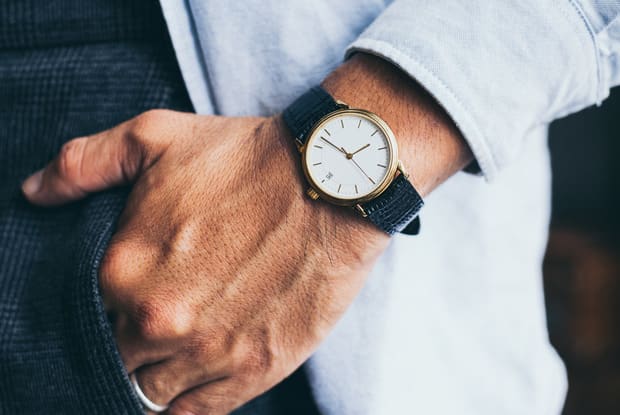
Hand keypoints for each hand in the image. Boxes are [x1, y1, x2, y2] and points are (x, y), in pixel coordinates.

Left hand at [22, 110, 387, 413]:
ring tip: (175, 348)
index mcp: (123, 272)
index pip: (84, 317)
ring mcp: (209, 353)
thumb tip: (33, 191)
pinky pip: (198, 412)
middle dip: (128, 343)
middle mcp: (160, 323)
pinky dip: (187, 402)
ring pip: (153, 394)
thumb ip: (81, 164)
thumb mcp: (155, 136)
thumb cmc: (246, 158)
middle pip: (118, 360)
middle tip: (155, 319)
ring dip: (157, 375)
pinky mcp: (255, 370)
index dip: (102, 309)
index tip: (125, 297)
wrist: (330, 183)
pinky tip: (193, 378)